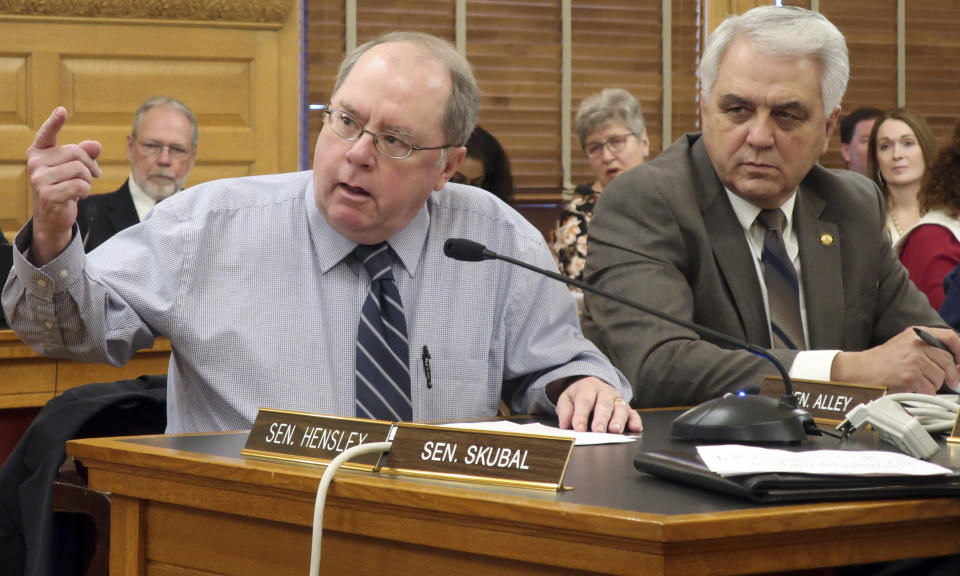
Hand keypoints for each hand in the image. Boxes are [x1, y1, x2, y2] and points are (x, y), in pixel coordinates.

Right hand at [26, 106, 101, 264]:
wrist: (53, 216)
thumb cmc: (64, 187)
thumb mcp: (75, 169)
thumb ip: (85, 154)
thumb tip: (96, 144)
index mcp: (39, 152)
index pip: (47, 134)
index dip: (55, 122)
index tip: (62, 110)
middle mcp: (36, 163)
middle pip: (76, 152)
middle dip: (90, 164)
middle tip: (94, 175)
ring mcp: (39, 179)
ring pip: (79, 170)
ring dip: (88, 180)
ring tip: (83, 186)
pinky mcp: (48, 194)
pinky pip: (79, 185)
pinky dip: (85, 191)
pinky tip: (79, 196)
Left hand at [555, 376, 642, 433]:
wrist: (591, 385)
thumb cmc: (579, 396)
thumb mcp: (567, 399)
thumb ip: (565, 411)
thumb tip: (565, 425)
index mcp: (588, 388)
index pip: (585, 402)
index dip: (581, 416)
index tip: (579, 429)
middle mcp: (604, 393)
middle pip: (604, 404)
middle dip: (601, 418)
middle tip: (598, 431)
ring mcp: (617, 400)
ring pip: (621, 408)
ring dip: (619, 420)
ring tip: (615, 430)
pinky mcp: (627, 408)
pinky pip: (633, 413)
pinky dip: (635, 421)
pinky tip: (636, 428)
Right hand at [831, 326, 959, 393]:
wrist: (860, 369)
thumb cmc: (880, 361)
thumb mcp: (905, 345)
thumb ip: (927, 349)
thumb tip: (953, 364)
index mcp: (916, 333)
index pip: (950, 337)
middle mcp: (917, 343)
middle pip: (947, 361)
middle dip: (950, 375)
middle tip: (950, 383)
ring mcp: (913, 358)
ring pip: (939, 377)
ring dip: (933, 385)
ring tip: (919, 383)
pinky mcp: (910, 374)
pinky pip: (929, 388)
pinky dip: (924, 393)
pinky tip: (913, 389)